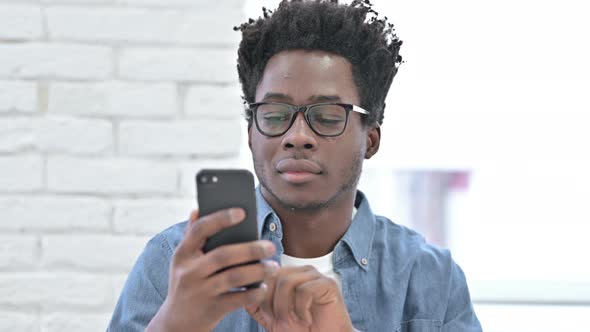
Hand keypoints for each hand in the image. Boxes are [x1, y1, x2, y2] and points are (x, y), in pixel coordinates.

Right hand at [146, 208, 278, 331]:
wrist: (175, 324)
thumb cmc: (186, 284)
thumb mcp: (182, 262)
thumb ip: (191, 236)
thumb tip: (197, 209)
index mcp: (182, 254)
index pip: (200, 230)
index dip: (221, 219)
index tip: (242, 212)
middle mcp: (189, 272)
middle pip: (224, 254)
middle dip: (251, 249)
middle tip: (270, 246)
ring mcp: (200, 292)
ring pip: (234, 277)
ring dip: (258, 270)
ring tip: (274, 266)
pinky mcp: (211, 310)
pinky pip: (238, 299)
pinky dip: (254, 293)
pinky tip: (264, 287)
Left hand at [246, 266, 354, 331]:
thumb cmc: (301, 331)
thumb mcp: (273, 318)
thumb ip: (257, 304)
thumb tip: (240, 289)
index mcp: (288, 274)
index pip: (265, 273)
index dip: (261, 294)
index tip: (266, 313)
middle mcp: (301, 271)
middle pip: (273, 276)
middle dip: (271, 302)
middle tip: (279, 320)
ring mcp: (315, 275)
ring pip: (286, 282)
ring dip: (284, 307)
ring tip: (291, 321)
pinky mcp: (328, 284)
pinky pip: (304, 290)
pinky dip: (301, 309)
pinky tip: (306, 319)